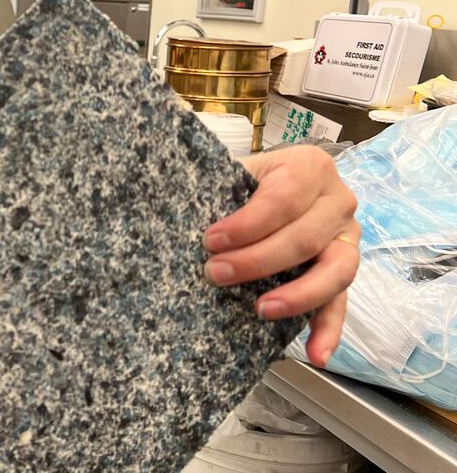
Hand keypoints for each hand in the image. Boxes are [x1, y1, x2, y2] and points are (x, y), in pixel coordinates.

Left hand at [201, 146, 359, 367]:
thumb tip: (175, 211)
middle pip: (305, 237)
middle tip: (214, 274)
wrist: (266, 188)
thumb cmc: (243, 182)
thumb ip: (219, 186)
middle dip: (257, 260)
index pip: (283, 198)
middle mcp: (338, 200)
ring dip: (297, 295)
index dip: (247, 223)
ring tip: (260, 310)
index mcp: (310, 167)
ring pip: (336, 271)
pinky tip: (318, 354)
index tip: (210, 240)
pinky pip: (342, 302)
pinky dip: (330, 330)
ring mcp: (346, 238)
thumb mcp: (234, 173)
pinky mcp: (342, 271)